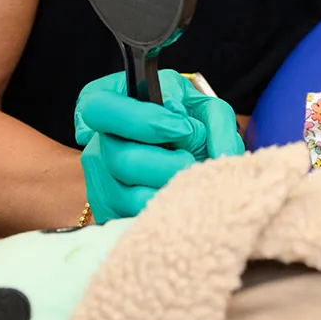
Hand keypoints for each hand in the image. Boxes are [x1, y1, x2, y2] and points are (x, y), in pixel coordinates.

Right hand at [75, 69, 244, 221]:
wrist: (184, 148)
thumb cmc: (189, 120)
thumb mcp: (203, 106)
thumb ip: (216, 122)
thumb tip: (223, 155)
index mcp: (111, 102)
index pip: (98, 107)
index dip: (141, 119)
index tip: (182, 126)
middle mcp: (97, 141)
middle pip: (120, 158)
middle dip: (168, 162)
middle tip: (191, 158)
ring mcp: (98, 178)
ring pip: (127, 194)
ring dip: (170, 186)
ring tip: (187, 175)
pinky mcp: (107, 209)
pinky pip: (134, 216)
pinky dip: (166, 206)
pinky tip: (179, 193)